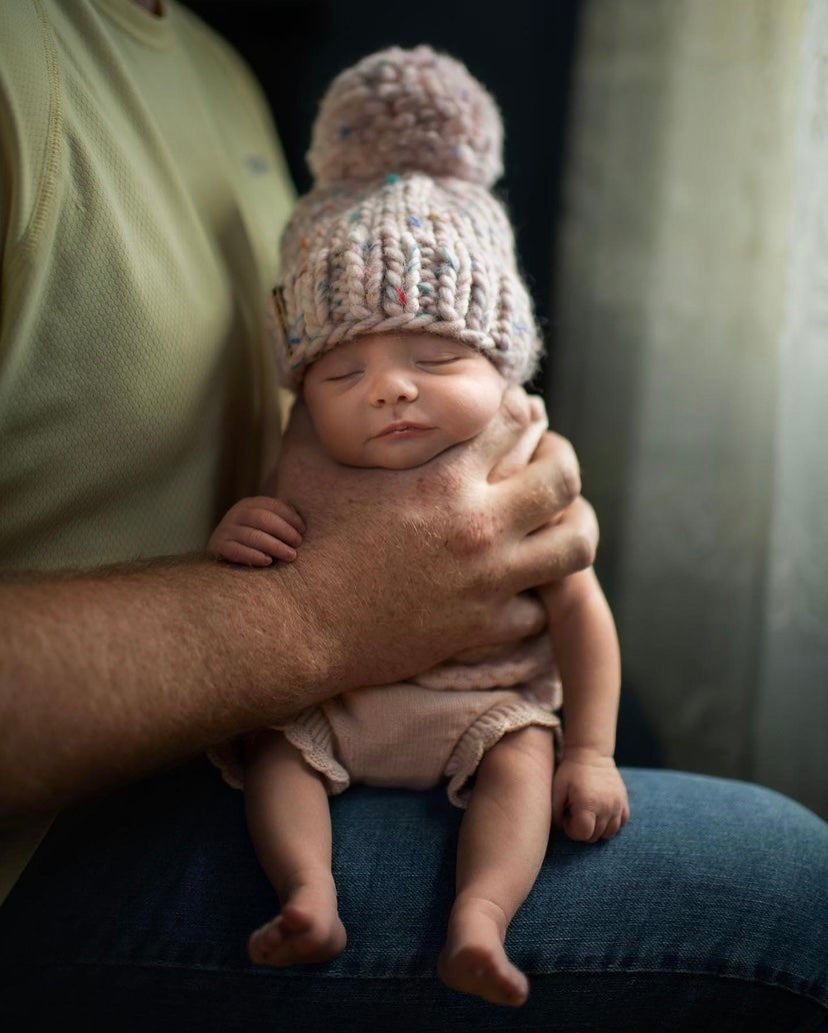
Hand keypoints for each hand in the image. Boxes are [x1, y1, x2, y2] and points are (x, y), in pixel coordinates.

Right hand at [208, 496, 304, 566]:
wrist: (222, 555)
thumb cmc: (254, 541)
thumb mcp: (265, 526)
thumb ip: (280, 521)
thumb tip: (304, 526)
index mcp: (249, 504)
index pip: (272, 505)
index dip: (290, 517)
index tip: (303, 530)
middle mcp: (235, 514)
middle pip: (262, 518)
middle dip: (284, 531)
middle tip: (298, 543)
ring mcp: (225, 529)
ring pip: (252, 535)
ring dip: (274, 546)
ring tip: (290, 556)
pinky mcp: (218, 546)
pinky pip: (237, 550)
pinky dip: (254, 555)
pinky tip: (268, 561)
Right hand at [270, 387, 598, 692]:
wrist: (302, 624)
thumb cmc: (302, 540)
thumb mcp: (306, 461)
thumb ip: (321, 414)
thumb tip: (316, 381)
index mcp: (445, 477)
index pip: (515, 421)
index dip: (521, 409)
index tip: (516, 413)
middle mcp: (479, 524)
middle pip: (562, 477)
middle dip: (562, 459)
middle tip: (549, 459)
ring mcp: (488, 579)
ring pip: (574, 545)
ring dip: (574, 526)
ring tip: (560, 521)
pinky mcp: (483, 626)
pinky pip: (540, 608)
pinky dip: (534, 595)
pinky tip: (519, 586)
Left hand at [552, 751, 629, 842]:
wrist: (590, 753)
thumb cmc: (569, 772)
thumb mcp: (556, 790)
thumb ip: (556, 814)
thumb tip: (562, 830)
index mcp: (588, 805)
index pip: (582, 835)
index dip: (571, 829)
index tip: (567, 815)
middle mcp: (606, 807)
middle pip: (595, 836)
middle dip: (582, 828)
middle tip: (575, 812)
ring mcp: (617, 805)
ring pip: (610, 833)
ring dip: (597, 828)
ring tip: (587, 813)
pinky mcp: (624, 801)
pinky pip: (622, 823)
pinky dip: (612, 823)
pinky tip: (601, 812)